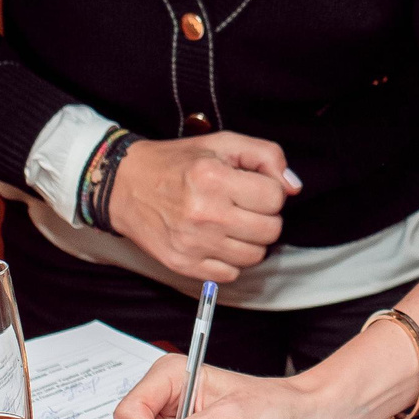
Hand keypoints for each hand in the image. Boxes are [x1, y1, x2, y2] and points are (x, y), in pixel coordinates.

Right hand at [105, 132, 299, 283]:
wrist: (124, 185)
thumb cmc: (177, 163)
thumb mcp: (222, 144)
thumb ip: (266, 156)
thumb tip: (293, 187)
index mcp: (213, 179)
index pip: (275, 198)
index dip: (268, 191)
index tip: (251, 187)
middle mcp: (204, 214)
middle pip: (271, 230)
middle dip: (264, 217)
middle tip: (243, 206)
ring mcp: (193, 244)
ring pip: (255, 256)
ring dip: (249, 240)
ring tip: (230, 223)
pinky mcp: (183, 265)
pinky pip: (231, 274)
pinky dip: (229, 260)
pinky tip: (216, 240)